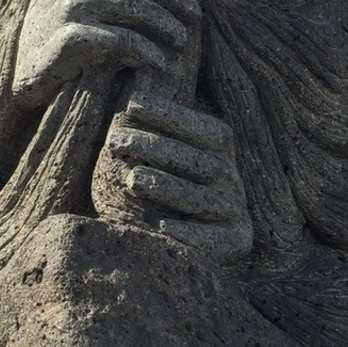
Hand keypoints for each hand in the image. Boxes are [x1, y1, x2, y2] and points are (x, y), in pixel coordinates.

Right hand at [12, 0, 199, 107]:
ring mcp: (65, 2)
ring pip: (130, 3)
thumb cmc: (64, 26)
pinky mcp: (68, 36)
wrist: (26, 67)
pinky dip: (145, 50)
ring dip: (163, 22)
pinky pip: (119, 39)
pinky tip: (159, 62)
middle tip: (194, 13)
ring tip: (181, 40)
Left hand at [93, 92, 252, 262]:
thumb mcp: (164, 158)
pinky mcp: (234, 242)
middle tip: (113, 141)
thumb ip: (155, 134)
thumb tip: (129, 101)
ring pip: (198, 197)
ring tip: (132, 179)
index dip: (168, 114)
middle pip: (193, 159)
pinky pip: (207, 238)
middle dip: (152, 147)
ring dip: (165, 186)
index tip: (132, 103)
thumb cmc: (167, 192)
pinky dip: (183, 232)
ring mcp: (234, 209)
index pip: (198, 127)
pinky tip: (158, 227)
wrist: (193, 245)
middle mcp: (230, 176)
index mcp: (220, 147)